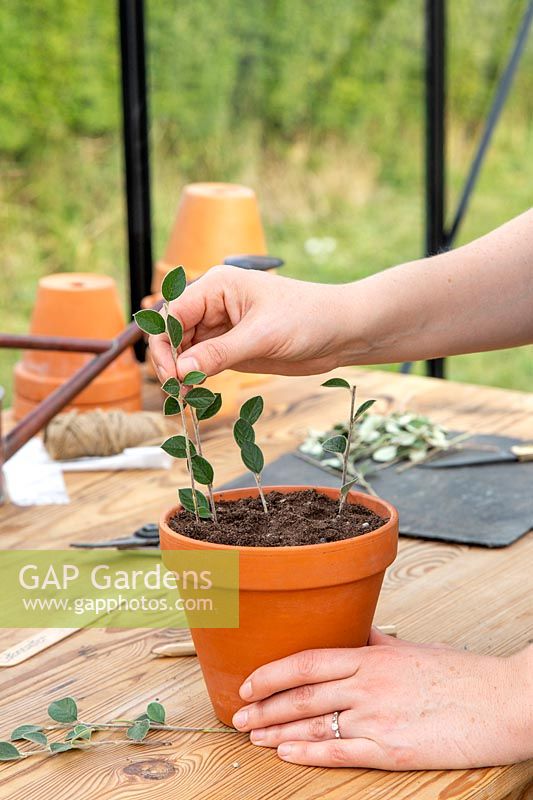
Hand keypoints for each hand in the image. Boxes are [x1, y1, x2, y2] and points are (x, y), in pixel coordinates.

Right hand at [149, 265, 352, 380]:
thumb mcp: (262, 336)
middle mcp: (214, 304)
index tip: (173, 374)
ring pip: (184, 349)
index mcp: (216, 286)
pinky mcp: (231, 347)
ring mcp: (221, 327)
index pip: (172, 313)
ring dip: (180, 372)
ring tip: (184, 396)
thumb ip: (218, 353)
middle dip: (169, 360)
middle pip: (173, 331)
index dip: (164, 343)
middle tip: (177, 391)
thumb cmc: (308, 318)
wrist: (341, 331)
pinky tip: (195, 392)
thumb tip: (181, 371)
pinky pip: (201, 361)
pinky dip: (194, 376)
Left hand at [232, 630, 531, 769]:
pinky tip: (288, 754)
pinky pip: (339, 751)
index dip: (272, 673)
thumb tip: (358, 632)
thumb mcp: (413, 649)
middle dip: (265, 707)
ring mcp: (377, 717)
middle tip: (239, 717)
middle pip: (302, 694)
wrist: (501, 702)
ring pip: (313, 724)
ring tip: (254, 737)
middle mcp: (367, 684)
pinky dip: (308, 753)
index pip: (307, 661)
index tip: (249, 683)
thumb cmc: (460, 675)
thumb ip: (378, 642)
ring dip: (278, 732)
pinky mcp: (391, 749)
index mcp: (371, 656)